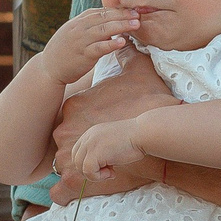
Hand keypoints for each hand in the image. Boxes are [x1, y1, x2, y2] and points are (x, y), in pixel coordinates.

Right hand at [35, 6, 140, 85]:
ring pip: (103, 30)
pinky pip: (98, 48)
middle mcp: (80, 28)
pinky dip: (110, 44)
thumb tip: (111, 23)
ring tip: (136, 25)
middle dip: (123, 16)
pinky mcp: (83, 55)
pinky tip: (122, 42)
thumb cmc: (65, 50)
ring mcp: (81, 41)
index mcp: (79, 21)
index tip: (132, 11)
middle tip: (138, 15)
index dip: (118, 11)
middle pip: (104, 18)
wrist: (49, 67)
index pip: (101, 12)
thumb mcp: (75, 33)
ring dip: (121, 26)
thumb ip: (91, 26)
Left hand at [48, 50, 177, 200]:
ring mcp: (72, 147)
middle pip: (67, 152)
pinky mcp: (84, 162)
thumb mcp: (135, 73)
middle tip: (110, 155)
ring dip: (92, 171)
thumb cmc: (150, 99)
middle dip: (85, 158)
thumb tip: (128, 42)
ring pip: (74, 167)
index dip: (87, 139)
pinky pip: (83, 176)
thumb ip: (126, 57)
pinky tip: (115, 170)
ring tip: (114, 163)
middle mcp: (66, 126)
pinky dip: (98, 179)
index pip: (68, 129)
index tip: (107, 141)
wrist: (154, 125)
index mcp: (74, 107)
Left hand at [67, 118, 149, 180]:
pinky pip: (88, 172)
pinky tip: (112, 172)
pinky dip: (99, 177)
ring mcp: (90, 144)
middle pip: (76, 161)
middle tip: (108, 170)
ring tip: (111, 171)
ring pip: (80, 168)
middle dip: (90, 170)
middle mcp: (88, 137)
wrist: (143, 134)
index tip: (105, 166)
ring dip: (95, 174)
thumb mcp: (111, 142)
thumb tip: (94, 167)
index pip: (77, 152)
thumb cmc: (134, 140)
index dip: (88, 163)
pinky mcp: (94, 153)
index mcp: (91, 133)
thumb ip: (100, 150)